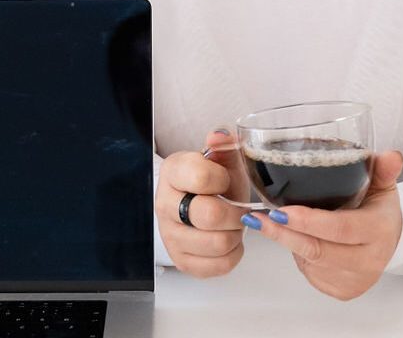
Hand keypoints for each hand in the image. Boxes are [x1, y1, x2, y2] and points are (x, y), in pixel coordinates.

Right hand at [156, 131, 245, 277]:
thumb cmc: (214, 181)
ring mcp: (170, 235)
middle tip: (238, 209)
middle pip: (210, 216)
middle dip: (235, 213)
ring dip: (236, 234)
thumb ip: (224, 144)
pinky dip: (234, 254)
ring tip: (233, 225)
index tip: (224, 180)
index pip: (200, 177)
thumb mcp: (222, 158)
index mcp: (172, 171)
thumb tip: (219, 136)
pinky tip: (229, 240)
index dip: (222, 180)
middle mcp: (164, 204)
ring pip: (218, 243)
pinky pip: (219, 266)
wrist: (199, 204)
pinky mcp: (181, 260)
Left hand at [243, 150, 402, 299]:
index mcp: (378, 230)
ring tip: (269, 222)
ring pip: (311, 263)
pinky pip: (312, 274)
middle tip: (258, 218)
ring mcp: (356, 280)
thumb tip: (392, 156)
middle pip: (320, 250)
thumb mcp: (381, 183)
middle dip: (285, 234)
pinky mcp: (343, 291)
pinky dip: (297, 255)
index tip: (281, 212)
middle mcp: (370, 260)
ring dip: (287, 242)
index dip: (309, 222)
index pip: (341, 228)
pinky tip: (292, 238)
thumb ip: (382, 168)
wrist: (390, 241)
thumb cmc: (378, 207)